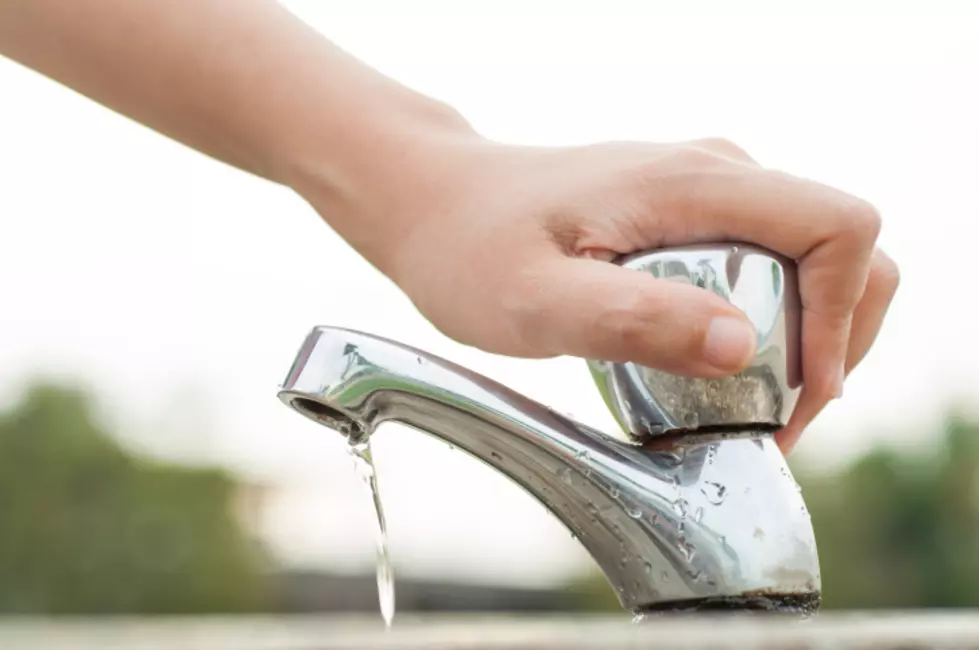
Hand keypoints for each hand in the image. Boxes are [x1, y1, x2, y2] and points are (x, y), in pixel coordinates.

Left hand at [352, 137, 897, 452]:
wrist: (431, 202)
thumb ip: (636, 319)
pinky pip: (768, 263)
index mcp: (695, 184)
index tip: (801, 392)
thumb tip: (744, 349)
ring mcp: (704, 191)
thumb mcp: (538, 301)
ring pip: (811, 260)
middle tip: (779, 417)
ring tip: (753, 405)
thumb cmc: (469, 248)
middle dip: (836, 340)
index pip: (838, 230)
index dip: (844, 317)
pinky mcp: (687, 214)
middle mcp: (716, 174)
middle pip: (843, 248)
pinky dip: (773, 321)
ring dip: (808, 337)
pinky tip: (721, 368)